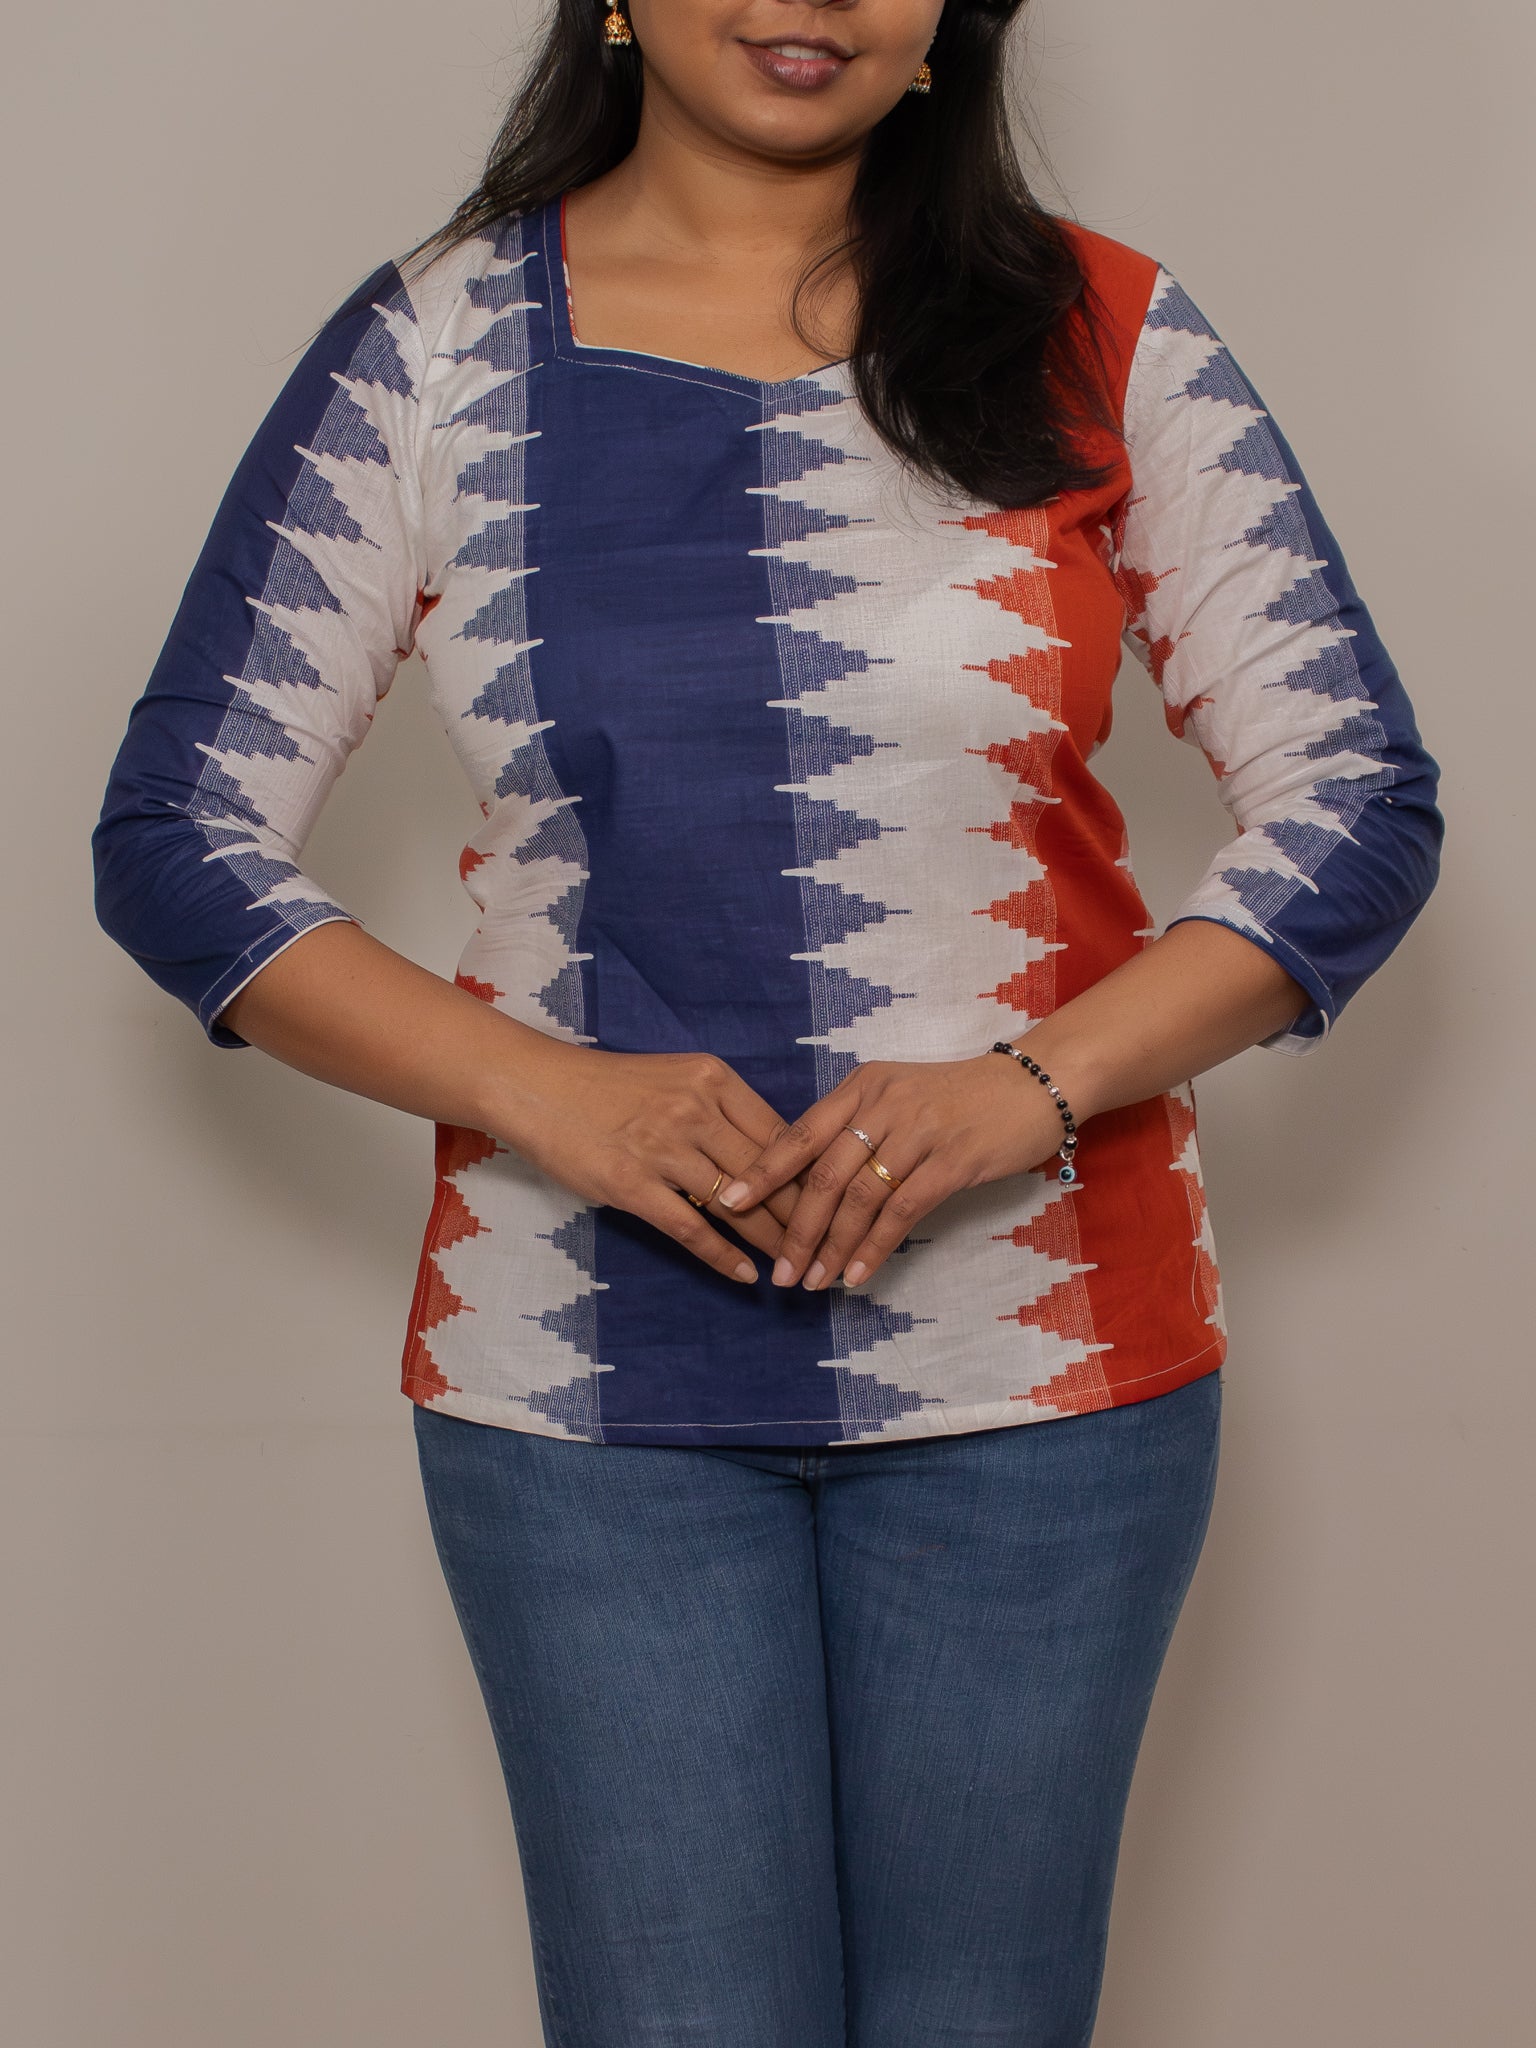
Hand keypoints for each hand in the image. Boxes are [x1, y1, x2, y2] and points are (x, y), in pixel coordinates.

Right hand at [496, 1046, 802, 1284]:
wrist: (538, 1087)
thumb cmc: (608, 1087)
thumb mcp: (675, 1079)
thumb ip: (719, 1110)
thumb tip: (769, 1153)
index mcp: (713, 1079)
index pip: (780, 1132)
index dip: (811, 1173)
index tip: (833, 1203)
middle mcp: (695, 1110)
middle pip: (768, 1172)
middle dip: (804, 1215)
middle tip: (830, 1246)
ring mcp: (663, 1148)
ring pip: (737, 1204)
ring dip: (772, 1241)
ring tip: (797, 1268)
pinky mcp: (632, 1184)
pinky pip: (690, 1227)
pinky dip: (723, 1255)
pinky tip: (745, 1274)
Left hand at [717, 1052, 1074, 1289]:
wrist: (1031, 1086)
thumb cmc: (958, 1098)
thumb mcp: (897, 1096)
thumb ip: (856, 1128)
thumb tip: (807, 1182)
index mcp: (862, 1086)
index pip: (799, 1133)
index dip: (762, 1172)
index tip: (729, 1204)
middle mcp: (883, 1104)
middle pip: (823, 1174)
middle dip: (795, 1228)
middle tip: (779, 1270)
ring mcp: (918, 1132)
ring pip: (859, 1198)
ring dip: (832, 1247)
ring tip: (813, 1282)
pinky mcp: (952, 1161)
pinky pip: (901, 1211)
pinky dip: (874, 1247)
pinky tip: (858, 1275)